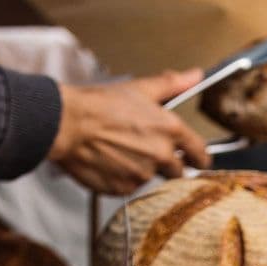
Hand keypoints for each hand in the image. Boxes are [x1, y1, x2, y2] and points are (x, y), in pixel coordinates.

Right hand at [48, 69, 211, 194]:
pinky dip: (123, 178)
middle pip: (177, 171)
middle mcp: (161, 155)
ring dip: (142, 169)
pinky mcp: (124, 189)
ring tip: (121, 151)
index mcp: (170, 130)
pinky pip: (130, 188)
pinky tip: (110, 162)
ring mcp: (143, 175)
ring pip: (151, 179)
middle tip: (146, 150)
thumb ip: (172, 85)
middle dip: (167, 164)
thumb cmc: (100, 105)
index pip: (199, 153)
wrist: (67, 124)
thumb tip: (195, 76)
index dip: (199, 157)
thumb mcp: (140, 89)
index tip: (197, 159)